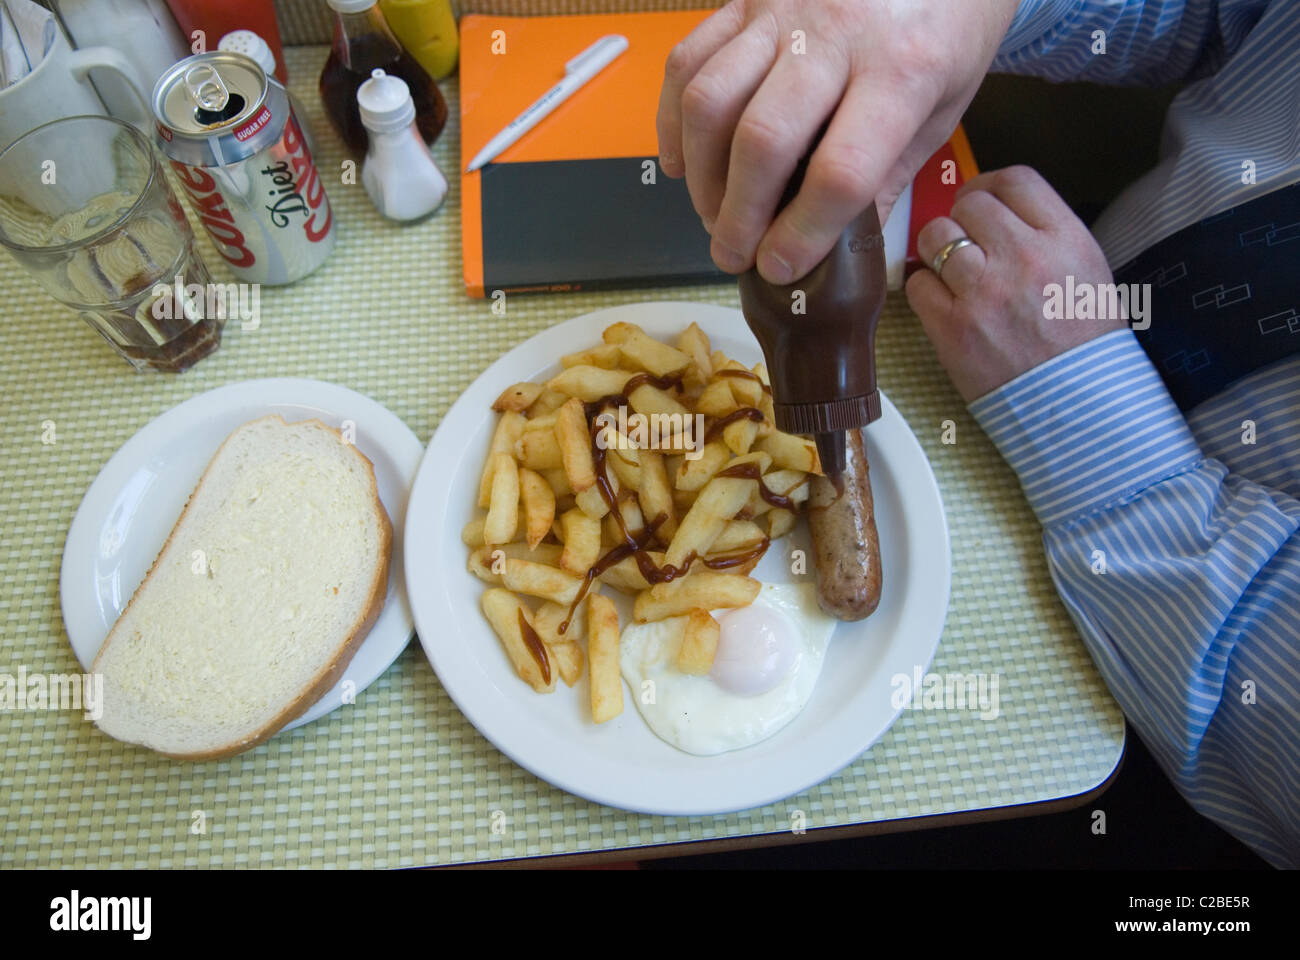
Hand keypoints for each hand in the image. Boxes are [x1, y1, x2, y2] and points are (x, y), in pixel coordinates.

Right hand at [656, 0, 1019, 282]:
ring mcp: (781, 11)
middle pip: (763, 140)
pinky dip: (670, 120)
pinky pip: (688, 61)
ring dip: (702, 175)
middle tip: (734, 255)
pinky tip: (681, 163)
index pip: (840, 172)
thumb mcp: (940, 108)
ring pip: (711, 100)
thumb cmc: (944, 32)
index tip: (780, 267)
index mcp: (901, 71)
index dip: (802, 233)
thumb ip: (885, 175)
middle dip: (739, 216)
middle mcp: (835, 36)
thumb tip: (831, 249)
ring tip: (713, 215)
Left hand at [906, 166, 1125, 402]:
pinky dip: (925, 290)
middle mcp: (1023, 257)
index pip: (1015, 180)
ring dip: (937, 250)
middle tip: (963, 241)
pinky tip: (942, 303)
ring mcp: (984, 292)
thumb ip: (1045, 234)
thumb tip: (997, 212)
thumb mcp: (1087, 269)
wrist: (1080, 406)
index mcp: (1065, 238)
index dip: (988, 185)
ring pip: (935, 237)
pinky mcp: (952, 328)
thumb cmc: (1085, 342)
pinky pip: (917, 285)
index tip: (980, 200)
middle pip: (969, 204)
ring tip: (950, 271)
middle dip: (961, 219)